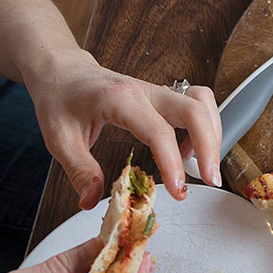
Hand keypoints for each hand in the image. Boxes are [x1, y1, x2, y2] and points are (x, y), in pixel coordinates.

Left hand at [25, 52, 222, 208]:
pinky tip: (187, 150)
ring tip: (202, 165)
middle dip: (209, 145)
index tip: (178, 190)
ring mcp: (157, 91)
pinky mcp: (161, 96)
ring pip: (202, 102)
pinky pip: (195, 104)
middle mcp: (145, 91)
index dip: (172, 163)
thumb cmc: (60, 99)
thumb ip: (80, 170)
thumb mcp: (60, 139)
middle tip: (210, 179)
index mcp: (120, 99)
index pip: (158, 131)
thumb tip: (92, 201)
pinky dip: (202, 126)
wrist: (62, 71)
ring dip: (212, 132)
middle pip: (195, 109)